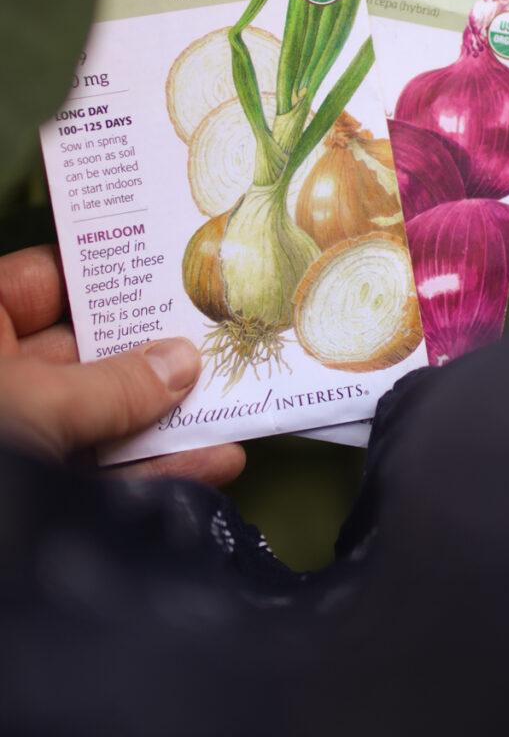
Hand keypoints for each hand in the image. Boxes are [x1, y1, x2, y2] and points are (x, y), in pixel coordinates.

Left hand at [0, 245, 244, 484]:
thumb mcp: (34, 403)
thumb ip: (112, 384)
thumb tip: (181, 362)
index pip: (44, 281)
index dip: (108, 276)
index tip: (171, 277)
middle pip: (84, 350)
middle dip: (153, 353)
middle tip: (212, 343)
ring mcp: (18, 433)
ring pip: (99, 416)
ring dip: (166, 418)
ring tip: (229, 406)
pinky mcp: (37, 491)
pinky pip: (99, 473)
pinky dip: (150, 472)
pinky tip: (207, 462)